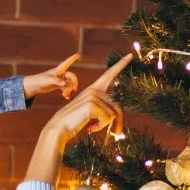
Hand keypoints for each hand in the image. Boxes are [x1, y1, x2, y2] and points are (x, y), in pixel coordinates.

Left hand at [22, 53, 79, 98]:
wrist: (35, 85)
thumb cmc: (40, 80)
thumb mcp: (48, 80)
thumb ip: (56, 81)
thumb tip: (64, 84)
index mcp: (58, 70)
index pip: (67, 63)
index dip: (72, 59)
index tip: (78, 54)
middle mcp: (61, 74)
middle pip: (71, 77)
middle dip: (73, 83)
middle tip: (74, 89)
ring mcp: (60, 80)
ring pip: (69, 84)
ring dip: (68, 89)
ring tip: (64, 95)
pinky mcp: (58, 85)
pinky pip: (65, 88)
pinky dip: (67, 93)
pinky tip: (66, 97)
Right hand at [22, 54, 130, 185]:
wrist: (59, 128)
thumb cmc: (76, 122)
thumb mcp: (92, 113)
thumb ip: (104, 109)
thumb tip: (118, 115)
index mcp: (94, 89)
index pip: (110, 75)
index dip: (120, 65)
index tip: (130, 55)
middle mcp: (94, 89)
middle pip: (118, 106)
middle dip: (119, 122)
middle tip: (116, 133)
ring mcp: (93, 96)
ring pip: (113, 114)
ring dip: (104, 125)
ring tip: (91, 127)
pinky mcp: (92, 104)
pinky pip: (106, 119)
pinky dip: (99, 127)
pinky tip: (89, 128)